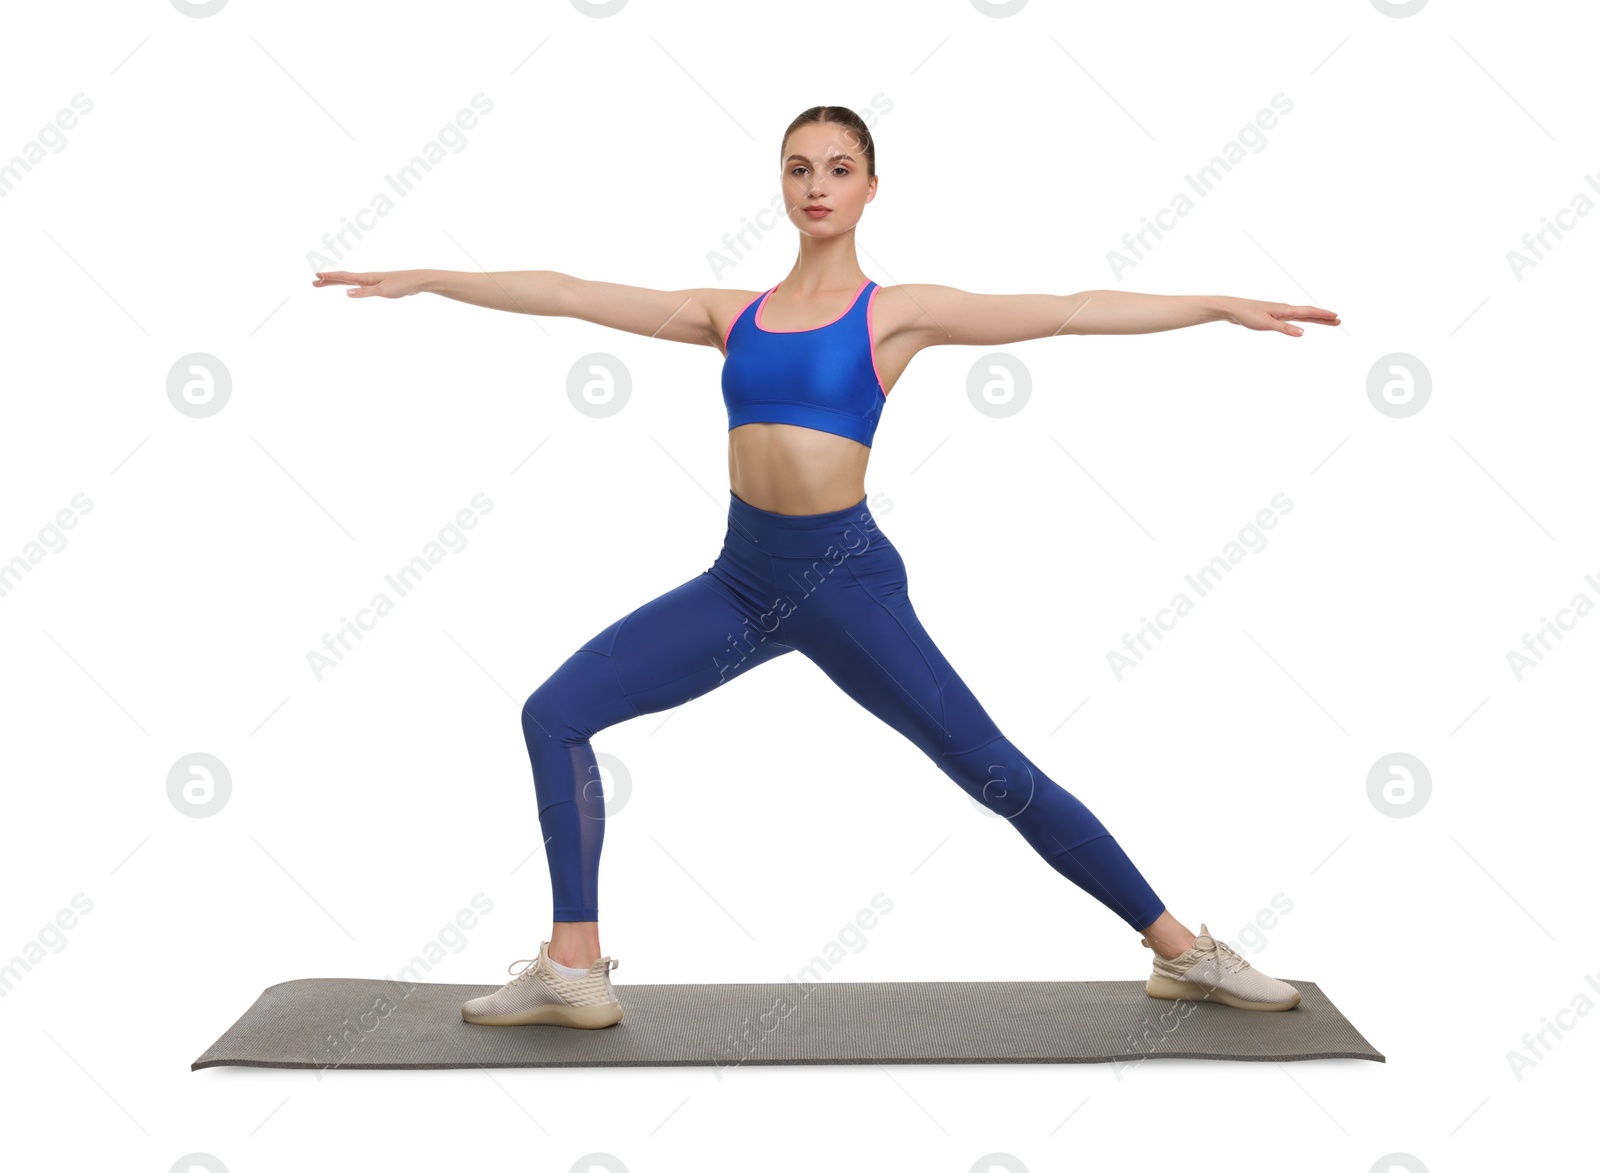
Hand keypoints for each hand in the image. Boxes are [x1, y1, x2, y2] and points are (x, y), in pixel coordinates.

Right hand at [311, 270, 427, 297]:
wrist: (417, 281)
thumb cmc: (401, 285)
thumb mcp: (382, 291)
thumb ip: (364, 292)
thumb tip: (346, 292)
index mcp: (366, 278)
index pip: (343, 277)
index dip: (329, 277)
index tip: (316, 277)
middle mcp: (367, 278)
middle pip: (343, 279)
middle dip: (328, 281)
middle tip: (314, 283)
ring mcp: (372, 281)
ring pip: (350, 281)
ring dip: (337, 283)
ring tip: (326, 285)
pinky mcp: (379, 286)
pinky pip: (359, 285)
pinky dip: (350, 286)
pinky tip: (350, 289)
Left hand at [1217, 296, 1338, 336]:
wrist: (1231, 309)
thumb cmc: (1247, 315)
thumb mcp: (1266, 324)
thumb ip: (1285, 329)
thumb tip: (1303, 333)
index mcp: (1285, 310)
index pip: (1309, 312)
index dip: (1323, 316)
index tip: (1337, 318)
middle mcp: (1284, 309)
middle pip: (1309, 314)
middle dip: (1324, 318)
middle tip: (1338, 321)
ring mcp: (1279, 312)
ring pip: (1301, 316)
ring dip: (1315, 319)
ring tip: (1326, 322)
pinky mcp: (1272, 316)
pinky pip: (1293, 318)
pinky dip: (1302, 320)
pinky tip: (1301, 324)